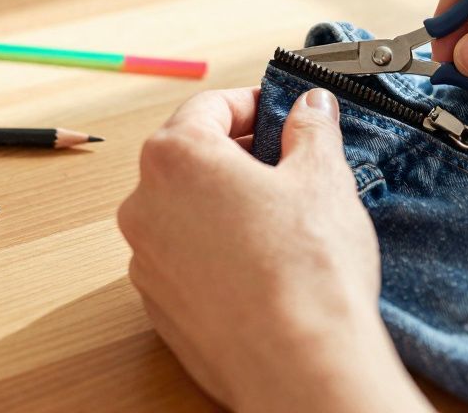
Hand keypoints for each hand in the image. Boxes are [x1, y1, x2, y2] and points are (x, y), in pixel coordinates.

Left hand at [118, 88, 431, 412]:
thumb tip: (311, 108)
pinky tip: (262, 265)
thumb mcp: (322, 177)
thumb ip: (312, 130)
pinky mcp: (158, 306)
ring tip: (280, 219)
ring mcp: (146, 261)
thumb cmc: (306, 269)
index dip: (251, 103)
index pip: (209, 106)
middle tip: (289, 162)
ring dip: (224, 204)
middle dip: (237, 153)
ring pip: (184, 211)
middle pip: (189, 157)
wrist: (298, 364)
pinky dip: (215, 251)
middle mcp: (145, 206)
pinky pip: (185, 259)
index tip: (282, 113)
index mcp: (176, 158)